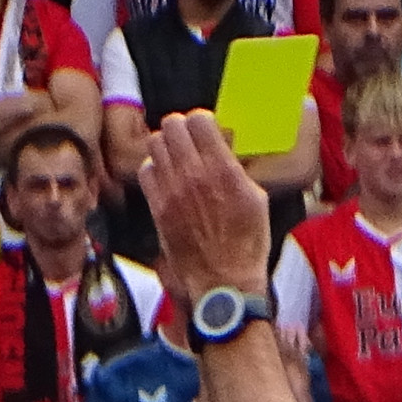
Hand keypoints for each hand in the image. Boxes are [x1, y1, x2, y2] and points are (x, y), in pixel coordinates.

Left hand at [139, 110, 280, 305]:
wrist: (225, 282)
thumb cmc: (247, 244)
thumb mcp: (257, 199)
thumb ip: (238, 168)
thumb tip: (225, 148)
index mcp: (223, 169)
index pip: (198, 120)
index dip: (203, 121)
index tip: (208, 131)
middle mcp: (194, 175)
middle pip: (172, 125)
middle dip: (182, 129)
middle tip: (190, 141)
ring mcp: (172, 191)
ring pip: (154, 144)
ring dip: (166, 146)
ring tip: (176, 158)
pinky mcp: (157, 208)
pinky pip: (145, 171)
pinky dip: (153, 169)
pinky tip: (165, 178)